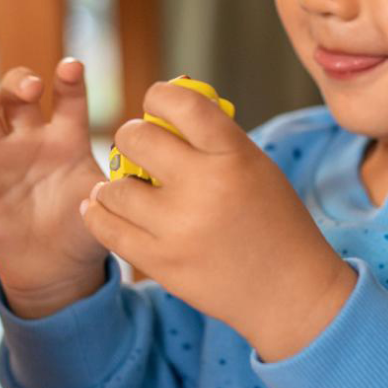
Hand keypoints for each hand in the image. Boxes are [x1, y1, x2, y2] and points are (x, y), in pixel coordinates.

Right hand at [0, 59, 108, 317]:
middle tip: (31, 87)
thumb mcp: (102, 204)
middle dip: (18, 81)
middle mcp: (29, 140)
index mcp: (65, 139)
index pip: (67, 98)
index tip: (72, 67)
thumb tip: (132, 173)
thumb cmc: (82, 230)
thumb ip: (113, 186)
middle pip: (14, 93)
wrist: (56, 271)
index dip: (68, 80)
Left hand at [81, 80, 356, 361]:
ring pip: (113, 188)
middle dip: (131, 137)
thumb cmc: (273, 221)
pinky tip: (101, 207)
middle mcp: (203, 186)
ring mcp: (178, 227)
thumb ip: (213, 138)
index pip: (181, 103)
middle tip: (137, 147)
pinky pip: (106, 229)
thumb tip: (162, 108)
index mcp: (233, 155)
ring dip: (113, 184)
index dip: (159, 95)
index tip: (155, 103)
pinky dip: (98, 213)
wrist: (289, 292)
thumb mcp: (256, 167)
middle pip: (136, 138)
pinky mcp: (160, 262)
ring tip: (124, 187)